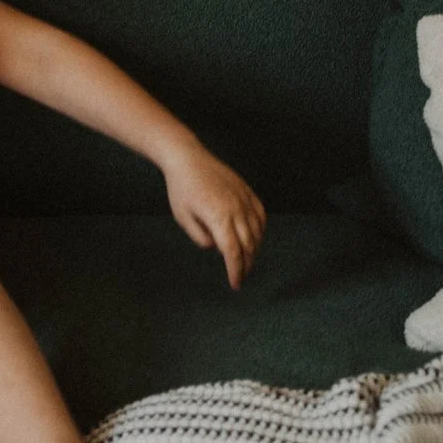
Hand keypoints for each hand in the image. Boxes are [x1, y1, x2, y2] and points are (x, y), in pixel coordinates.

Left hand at [162, 142, 264, 288]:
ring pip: (258, 232)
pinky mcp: (247, 191)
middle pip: (248, 245)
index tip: (235, 284)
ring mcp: (244, 199)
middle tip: (240, 276)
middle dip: (246, 264)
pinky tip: (255, 238)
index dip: (236, 271)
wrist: (187, 158)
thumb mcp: (183, 217)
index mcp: (218, 217)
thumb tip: (217, 248)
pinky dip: (260, 231)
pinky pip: (261, 216)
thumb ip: (200, 237)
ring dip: (254, 250)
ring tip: (246, 260)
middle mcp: (236, 209)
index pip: (233, 252)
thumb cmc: (181, 188)